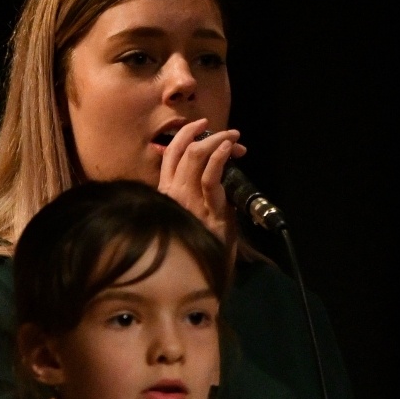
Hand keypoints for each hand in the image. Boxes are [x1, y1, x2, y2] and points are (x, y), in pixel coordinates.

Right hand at [157, 118, 244, 244]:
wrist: (203, 272)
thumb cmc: (200, 241)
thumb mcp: (191, 211)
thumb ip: (194, 190)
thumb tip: (212, 167)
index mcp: (166, 193)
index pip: (169, 155)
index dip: (183, 135)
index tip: (200, 126)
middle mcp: (171, 194)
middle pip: (181, 151)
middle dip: (204, 134)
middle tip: (225, 132)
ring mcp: (187, 200)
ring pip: (195, 157)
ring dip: (217, 141)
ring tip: (233, 138)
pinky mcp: (206, 209)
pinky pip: (210, 177)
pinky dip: (220, 158)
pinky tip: (229, 149)